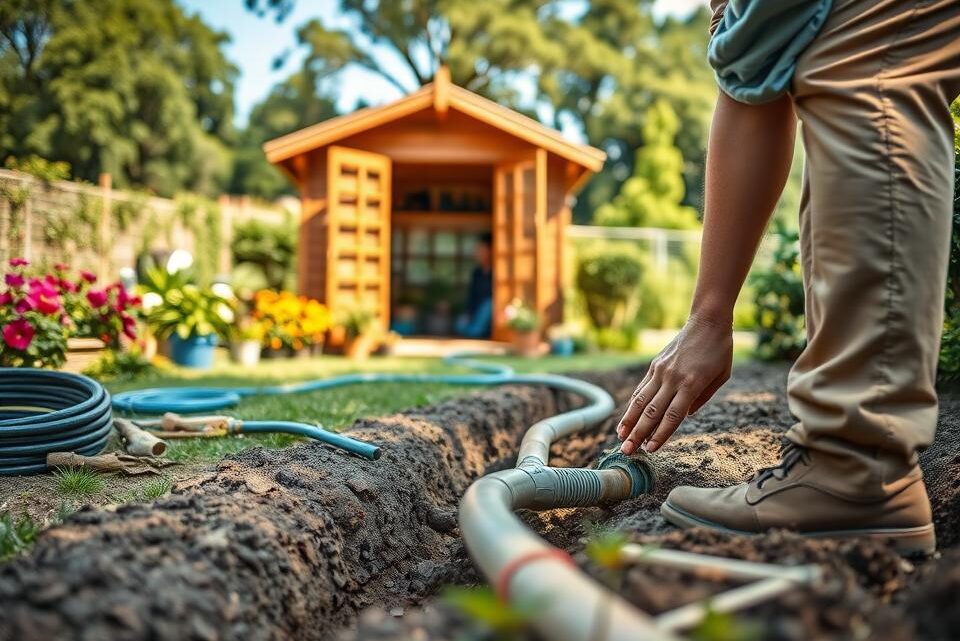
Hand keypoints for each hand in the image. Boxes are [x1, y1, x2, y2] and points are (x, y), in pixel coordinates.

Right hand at [617, 315, 732, 453]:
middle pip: (652, 412)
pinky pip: (642, 388)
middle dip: (638, 434)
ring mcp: (661, 371)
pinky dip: (633, 404)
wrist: (707, 320)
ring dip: (629, 421)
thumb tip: (684, 415)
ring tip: (619, 437)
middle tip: (627, 451)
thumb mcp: (721, 377)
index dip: (660, 435)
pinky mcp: (655, 365)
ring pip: (641, 401)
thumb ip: (702, 398)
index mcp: (691, 384)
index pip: (672, 416)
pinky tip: (627, 417)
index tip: (650, 449)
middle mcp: (672, 378)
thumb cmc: (719, 350)